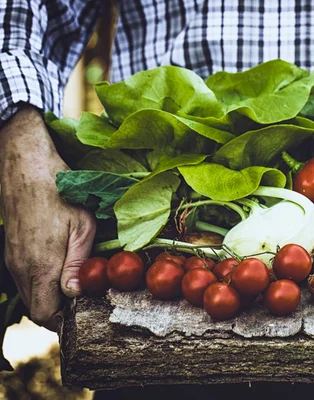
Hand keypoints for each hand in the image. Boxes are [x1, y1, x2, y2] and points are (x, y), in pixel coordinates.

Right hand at [0, 106, 94, 329]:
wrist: (25, 165)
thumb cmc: (60, 192)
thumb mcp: (82, 227)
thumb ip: (78, 264)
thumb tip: (75, 294)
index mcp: (41, 266)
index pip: (46, 314)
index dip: (65, 321)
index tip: (85, 313)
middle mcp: (22, 268)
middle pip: (37, 308)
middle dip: (60, 311)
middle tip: (84, 301)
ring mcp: (13, 259)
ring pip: (30, 293)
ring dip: (50, 296)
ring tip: (75, 284)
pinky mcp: (11, 250)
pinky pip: (24, 278)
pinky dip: (41, 282)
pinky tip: (60, 268)